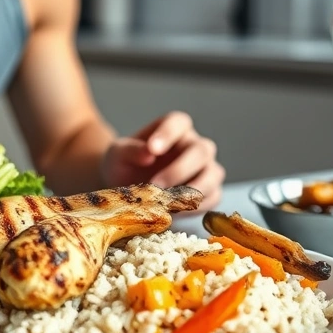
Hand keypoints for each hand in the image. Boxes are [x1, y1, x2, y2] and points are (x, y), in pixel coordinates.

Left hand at [101, 112, 224, 212]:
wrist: (126, 189)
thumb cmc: (124, 165)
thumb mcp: (118, 155)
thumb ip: (130, 150)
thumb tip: (148, 153)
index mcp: (174, 128)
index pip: (179, 122)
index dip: (169, 133)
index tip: (152, 149)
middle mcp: (194, 145)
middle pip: (201, 150)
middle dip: (179, 170)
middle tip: (155, 185)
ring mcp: (205, 168)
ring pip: (213, 173)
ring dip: (192, 189)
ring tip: (166, 202)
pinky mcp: (209, 191)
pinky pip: (213, 197)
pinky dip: (198, 206)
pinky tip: (176, 210)